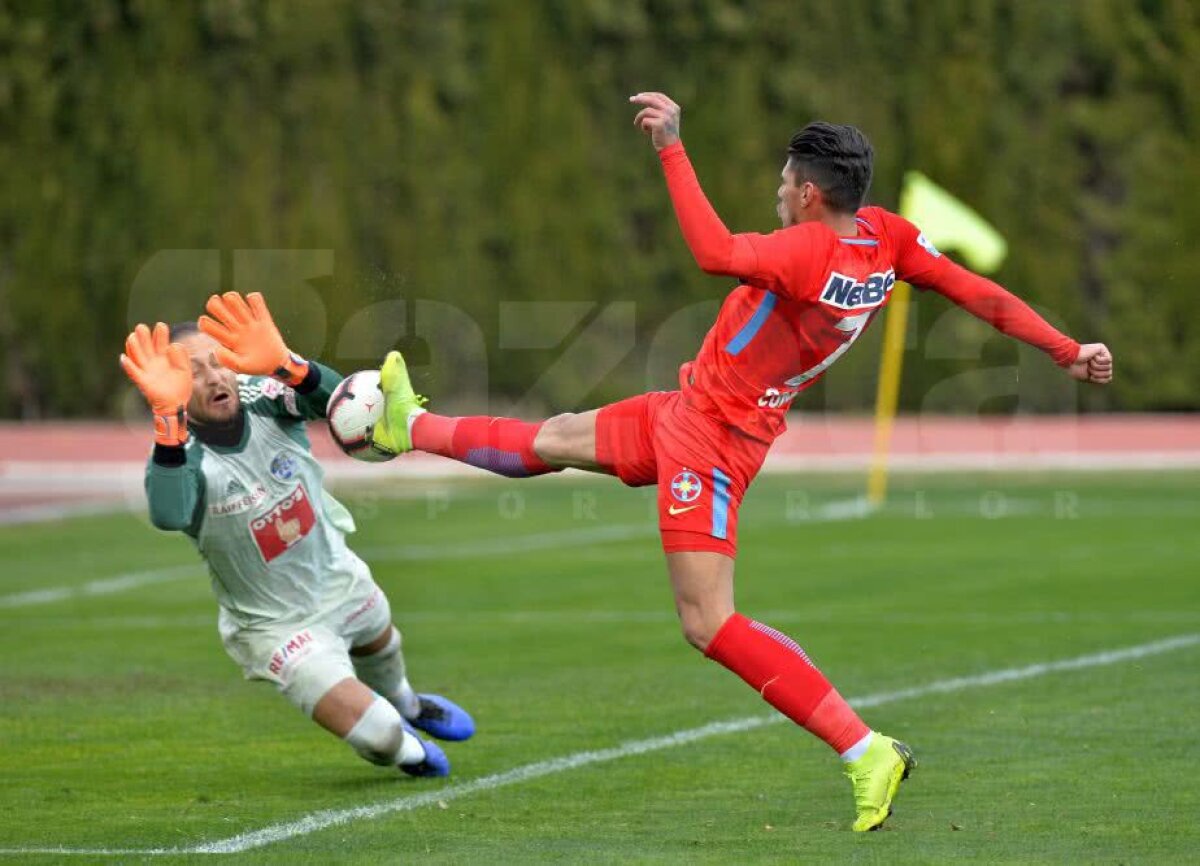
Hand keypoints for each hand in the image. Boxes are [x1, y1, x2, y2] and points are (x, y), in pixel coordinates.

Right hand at [120, 322, 191, 444]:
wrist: (176, 404)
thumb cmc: (180, 386)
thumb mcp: (185, 369)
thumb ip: (182, 357)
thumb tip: (174, 345)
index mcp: (164, 358)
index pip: (160, 343)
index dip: (160, 335)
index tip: (160, 325)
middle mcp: (153, 362)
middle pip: (146, 347)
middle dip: (144, 337)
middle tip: (141, 326)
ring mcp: (147, 371)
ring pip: (138, 357)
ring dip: (133, 347)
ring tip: (132, 337)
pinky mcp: (143, 382)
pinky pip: (134, 373)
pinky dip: (128, 366)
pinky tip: (123, 358)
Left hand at [198, 292, 307, 383]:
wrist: (276, 364)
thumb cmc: (256, 366)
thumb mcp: (241, 367)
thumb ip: (228, 361)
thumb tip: (217, 348)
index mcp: (227, 339)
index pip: (208, 325)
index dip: (205, 322)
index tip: (207, 323)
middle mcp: (236, 328)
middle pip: (218, 308)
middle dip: (215, 304)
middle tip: (219, 306)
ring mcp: (249, 322)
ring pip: (234, 301)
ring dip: (233, 300)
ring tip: (239, 308)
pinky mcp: (264, 319)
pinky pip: (256, 301)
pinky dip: (254, 299)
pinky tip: (255, 305)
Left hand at [630, 91, 680, 150]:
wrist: (670, 148)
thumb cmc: (665, 134)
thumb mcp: (665, 119)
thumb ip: (659, 109)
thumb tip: (643, 98)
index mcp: (674, 107)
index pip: (659, 96)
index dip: (648, 94)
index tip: (639, 96)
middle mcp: (671, 110)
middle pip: (652, 100)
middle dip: (640, 99)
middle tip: (631, 99)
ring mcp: (666, 116)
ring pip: (646, 111)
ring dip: (639, 118)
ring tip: (638, 124)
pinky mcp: (659, 124)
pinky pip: (644, 121)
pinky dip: (643, 127)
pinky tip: (647, 133)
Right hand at [1067, 342, 1112, 383]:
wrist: (1069, 360)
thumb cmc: (1075, 369)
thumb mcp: (1089, 378)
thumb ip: (1100, 379)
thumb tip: (1110, 377)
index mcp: (1099, 369)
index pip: (1108, 378)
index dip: (1099, 379)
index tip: (1089, 375)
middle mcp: (1103, 361)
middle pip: (1109, 373)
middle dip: (1097, 373)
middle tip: (1088, 367)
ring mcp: (1103, 355)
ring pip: (1109, 367)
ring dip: (1096, 366)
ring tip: (1089, 361)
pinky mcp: (1102, 349)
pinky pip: (1108, 360)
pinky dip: (1098, 360)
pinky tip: (1092, 356)